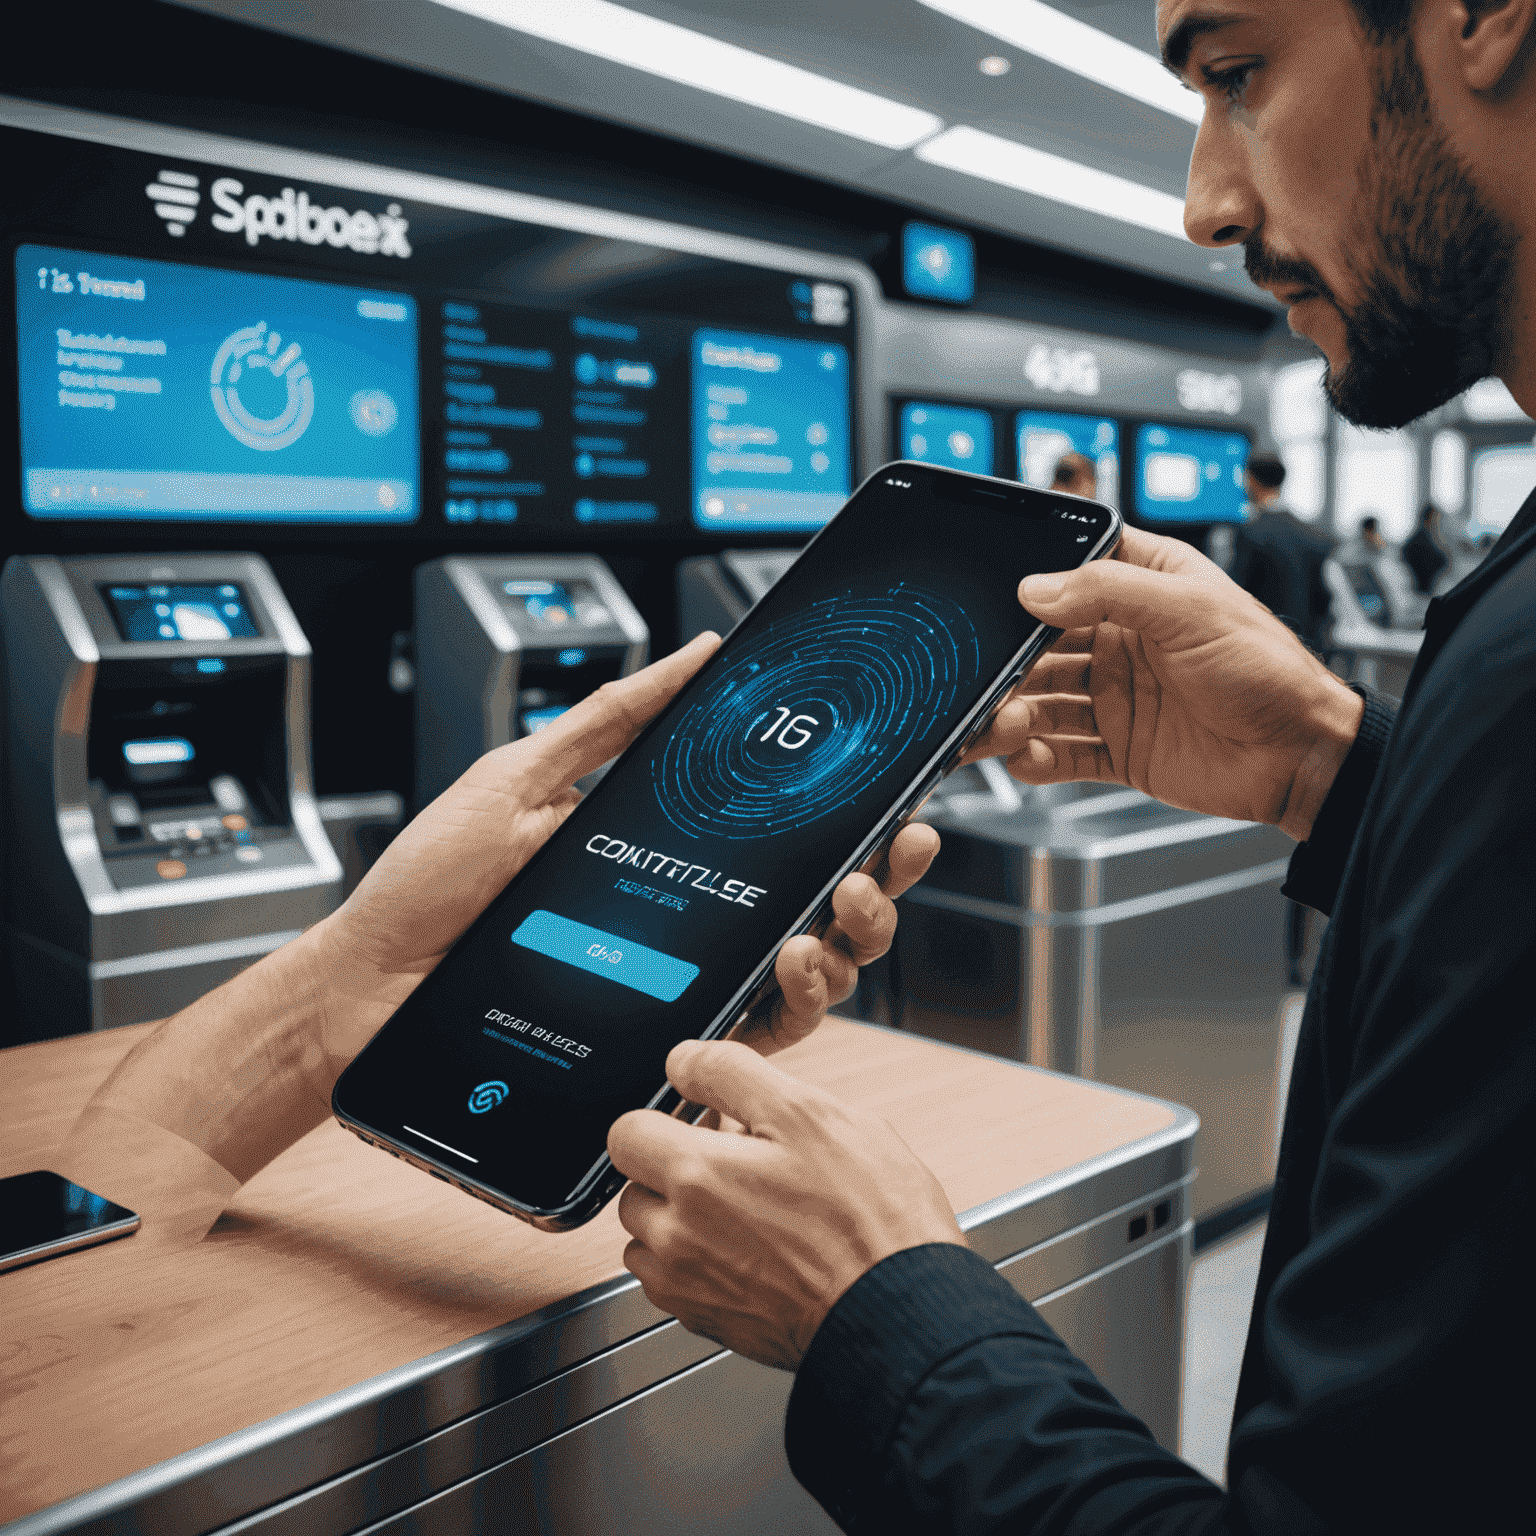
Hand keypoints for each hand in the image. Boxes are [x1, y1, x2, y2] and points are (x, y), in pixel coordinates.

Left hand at [311, 633, 938, 1080]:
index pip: (785, 838)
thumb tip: (693, 654)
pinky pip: (750, 1038)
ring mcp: (679, 988)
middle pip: (820, 910)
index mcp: (670, 855)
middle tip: (895, 849)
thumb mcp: (523, 778)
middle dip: (880, 881)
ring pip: (807, 978)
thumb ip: (610, 721)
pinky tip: (795, 967)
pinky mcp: (657, 1043)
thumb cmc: (433, 886)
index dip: (854, 821)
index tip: (896, 795)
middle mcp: (690, 925)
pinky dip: (792, 1009)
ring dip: (848, 941)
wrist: (367, 984)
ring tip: (840, 907)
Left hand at [610, 1039, 964, 1369]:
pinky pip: (673, 1280)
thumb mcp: (811, 1113)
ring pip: (651, 1235)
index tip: (702, 1118)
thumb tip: (683, 1061)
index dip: (667, 1114)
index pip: (626, 1129)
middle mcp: (677, 1237)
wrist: (901, 1311)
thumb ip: (731, 1074)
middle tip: (736, 1160)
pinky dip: (697, 1259)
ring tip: (746, 1205)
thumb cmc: (871, 1219)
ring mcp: (689, 1286)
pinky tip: (750, 1245)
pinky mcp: (709, 1321)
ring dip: (680, 1216)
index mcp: (696, 1176)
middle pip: (635, 1184)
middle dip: (674, 1165)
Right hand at [965, 526, 1363, 836]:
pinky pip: (1059, 753)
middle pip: (1040, 644)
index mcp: (1143, 588)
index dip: (1031, 581)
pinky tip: (1025, 755)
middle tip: (984, 676)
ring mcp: (1115, 696)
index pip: (1071, 570)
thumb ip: (1111, 592)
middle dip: (1006, 660)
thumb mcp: (1193, 609)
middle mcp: (1121, 640)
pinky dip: (1033, 757)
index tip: (996, 599)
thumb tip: (1038, 589)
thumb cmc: (1269, 671)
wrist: (1302, 758)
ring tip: (1001, 722)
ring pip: (1040, 701)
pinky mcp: (1116, 749)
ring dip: (1012, 711)